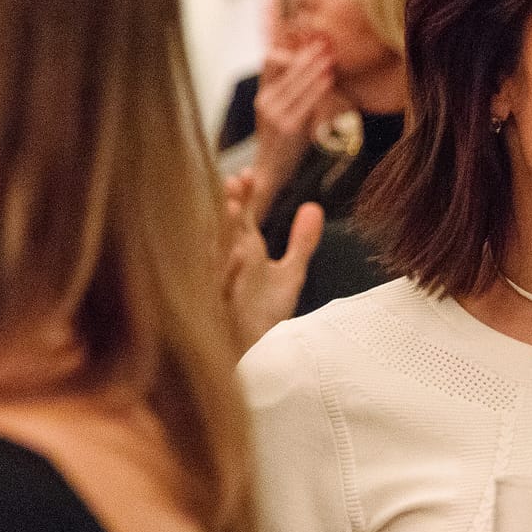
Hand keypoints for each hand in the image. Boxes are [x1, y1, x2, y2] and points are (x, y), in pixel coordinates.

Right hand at [222, 168, 322, 352]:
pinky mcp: (221, 311)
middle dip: (230, 204)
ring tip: (236, 206)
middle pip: (225, 228)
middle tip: (237, 179)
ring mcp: (222, 287)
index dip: (244, 194)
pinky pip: (220, 289)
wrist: (257, 358)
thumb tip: (313, 206)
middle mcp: (228, 264)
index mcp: (242, 251)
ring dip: (224, 231)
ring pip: (218, 253)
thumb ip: (302, 242)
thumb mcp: (289, 275)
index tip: (250, 173)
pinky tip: (238, 255)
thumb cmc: (263, 316)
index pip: (241, 216)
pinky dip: (228, 272)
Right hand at [251, 42, 333, 193]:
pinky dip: (318, 89)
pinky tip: (329, 80)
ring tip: (329, 56)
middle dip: (306, 53)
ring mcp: (274, 113)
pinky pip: (306, 102)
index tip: (307, 38)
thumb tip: (309, 66)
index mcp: (262, 93)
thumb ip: (291, 90)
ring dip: (314, 67)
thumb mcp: (282, 112)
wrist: (271, 171)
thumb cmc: (283, 141)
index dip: (287, 46)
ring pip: (296, 82)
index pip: (270, 60)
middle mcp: (264, 100)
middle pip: (286, 66)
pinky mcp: (288, 126)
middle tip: (324, 42)